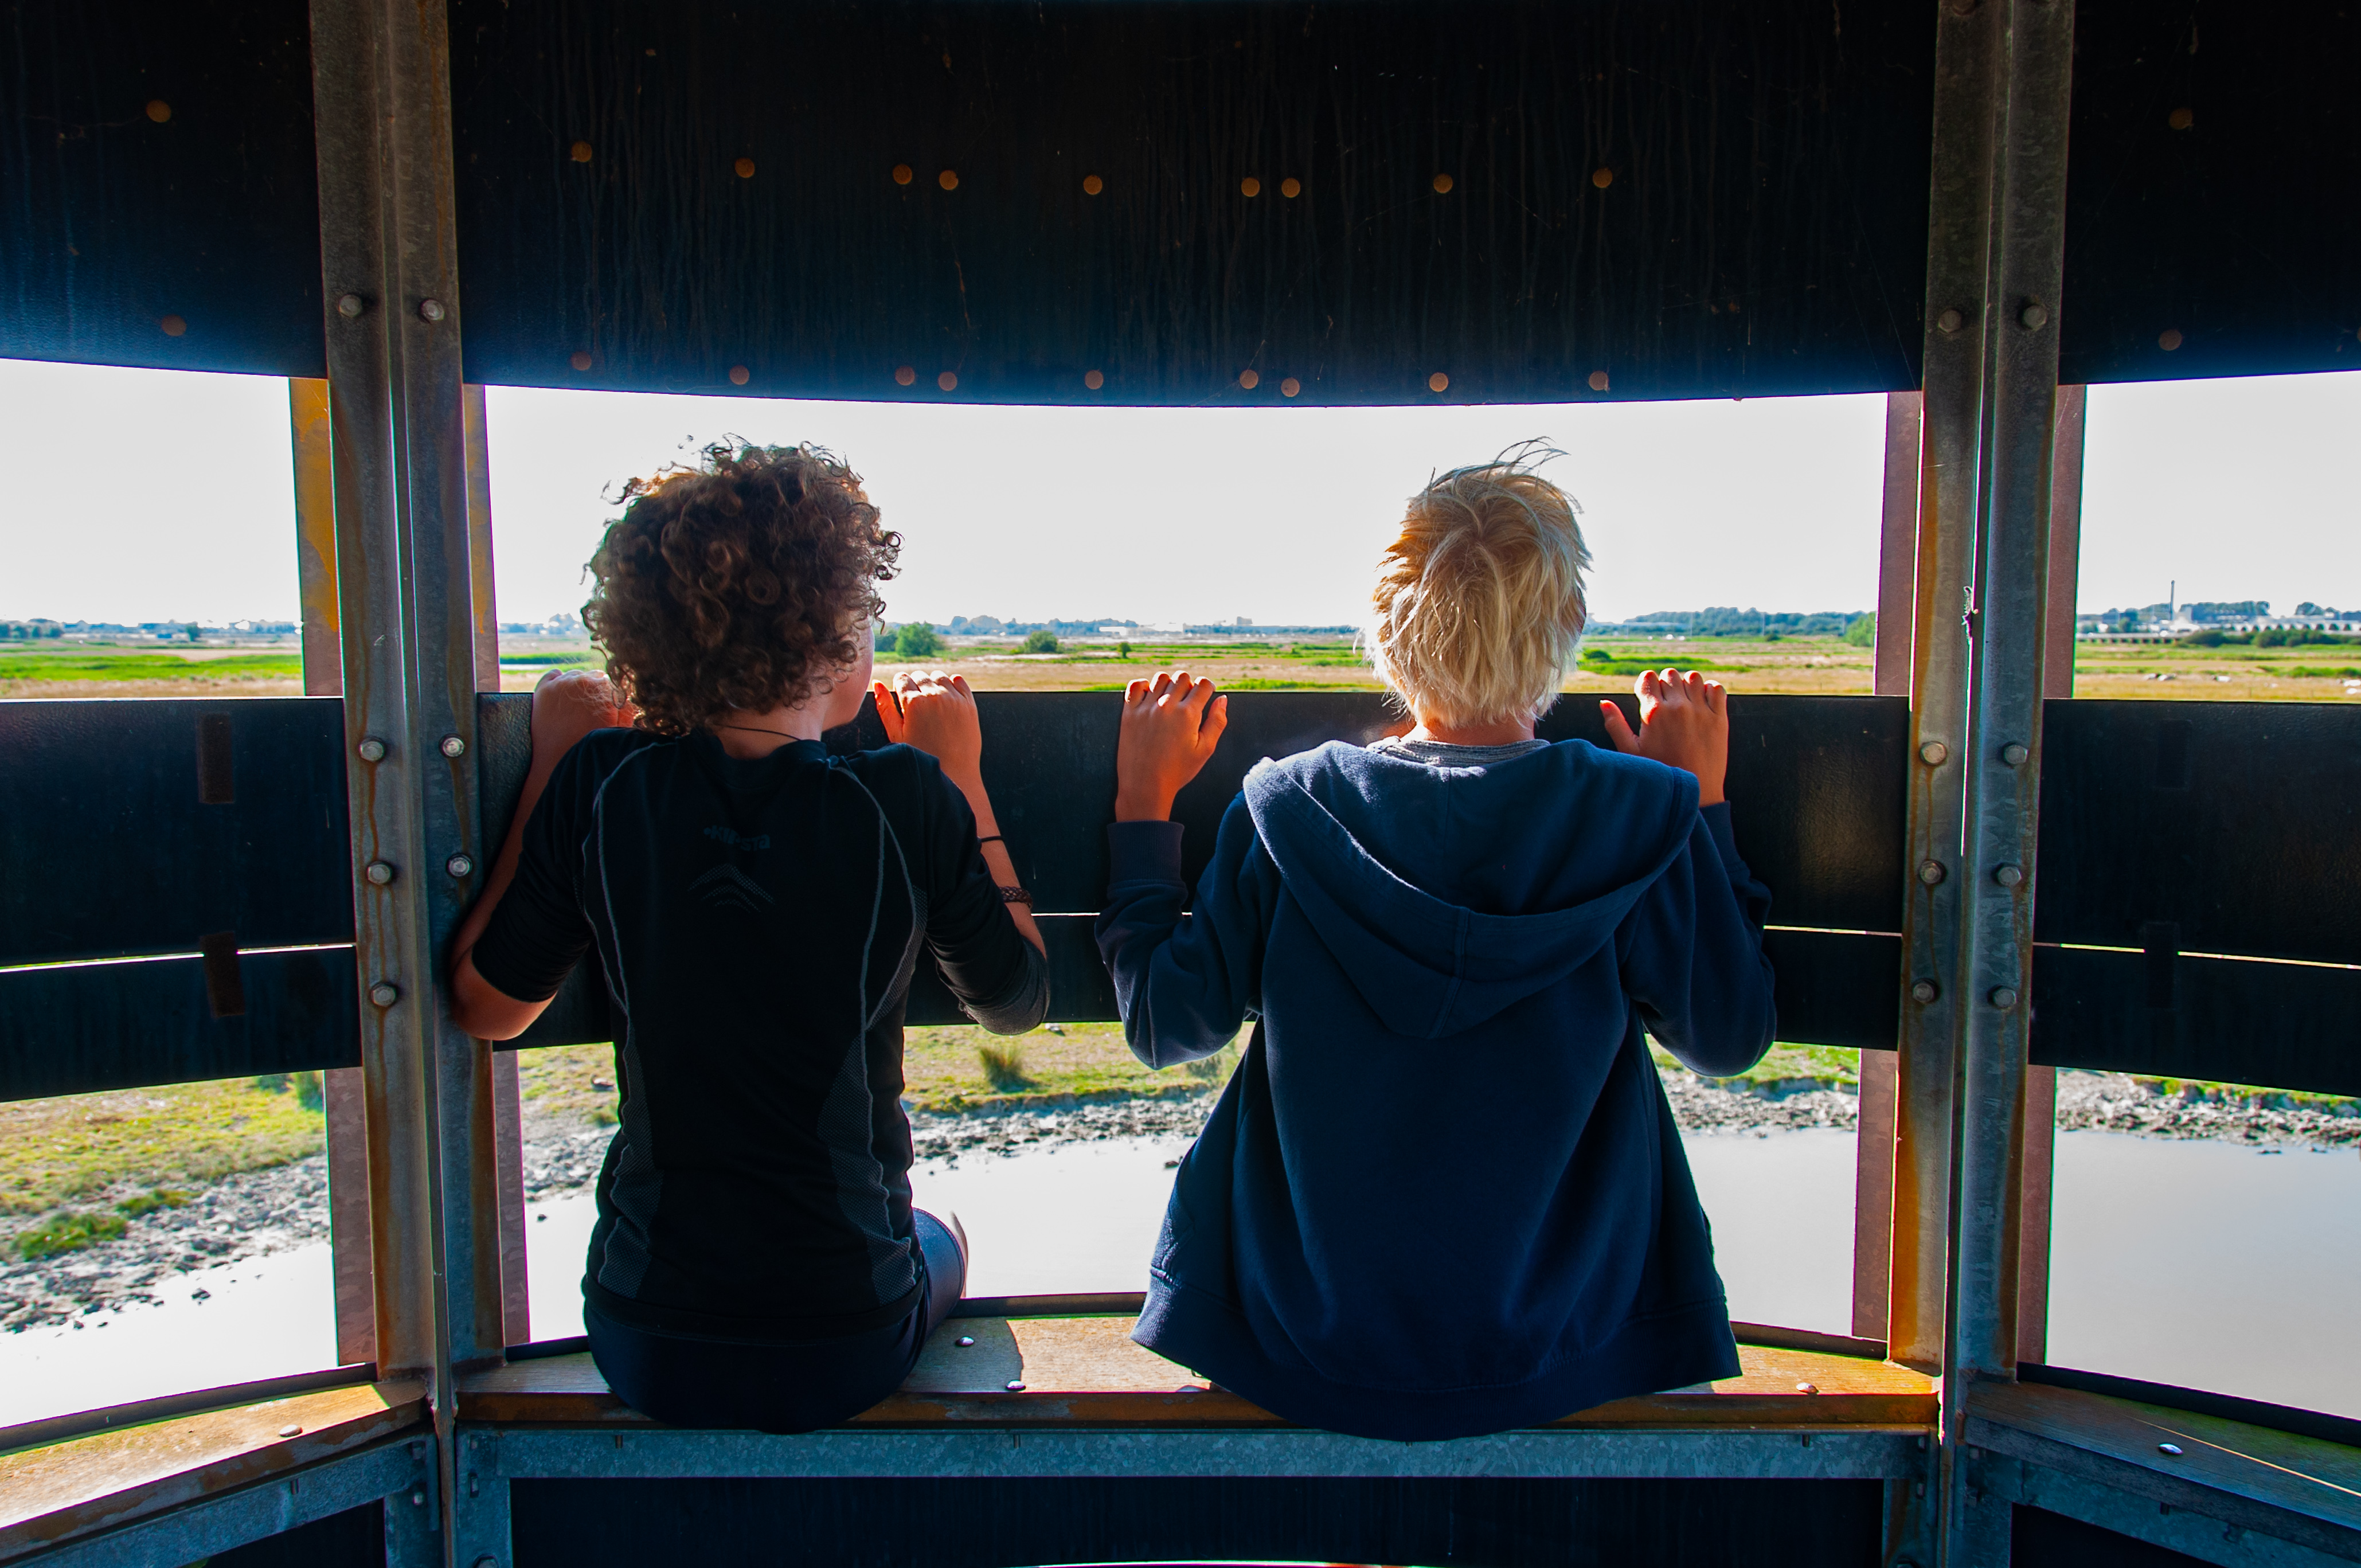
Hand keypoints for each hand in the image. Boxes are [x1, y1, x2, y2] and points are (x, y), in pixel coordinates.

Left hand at [530, 667, 634, 770]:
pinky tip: (560, 694)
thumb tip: (626, 697)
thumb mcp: (616, 731)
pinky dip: (557, 680)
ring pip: (575, 675)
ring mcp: (562, 683)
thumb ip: (627, 711)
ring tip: (575, 706)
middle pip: (594, 677)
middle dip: (595, 689)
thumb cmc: (589, 747)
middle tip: (590, 709)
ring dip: (577, 685)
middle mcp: (584, 681)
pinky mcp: (544, 688)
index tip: (605, 708)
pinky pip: (554, 674)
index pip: (611, 684)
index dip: (609, 697)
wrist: (556, 760)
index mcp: (605, 690)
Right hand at [875, 671, 982, 784]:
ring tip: (931, 702)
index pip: (901, 678)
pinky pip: (959, 680)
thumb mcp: (896, 735)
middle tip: (917, 705)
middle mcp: (934, 696)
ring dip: (932, 683)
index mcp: (913, 703)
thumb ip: (885, 707)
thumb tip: (877, 683)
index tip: (902, 697)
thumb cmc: (922, 756)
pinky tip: (947, 697)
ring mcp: (954, 698)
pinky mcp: (969, 703)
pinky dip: (952, 684)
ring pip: (938, 676)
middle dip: (915, 685)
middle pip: (919, 675)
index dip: (899, 687)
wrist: (954, 773)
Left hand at [1116, 671, 1228, 820]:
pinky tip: (1150, 696)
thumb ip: (1217, 722)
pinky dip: (1144, 685)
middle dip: (1189, 685)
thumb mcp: (1205, 750)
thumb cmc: (1178, 771)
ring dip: (1169, 684)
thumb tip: (1222, 699)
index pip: (1203, 684)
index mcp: (1188, 715)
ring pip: (1161, 678)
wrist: (1145, 786)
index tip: (1206, 694)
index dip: (1208, 687)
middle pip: (1182, 677)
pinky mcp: (1129, 712)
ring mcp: (1146, 708)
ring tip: (1170, 698)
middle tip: (1188, 700)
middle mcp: (1166, 706)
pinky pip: (1135, 685)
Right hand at [1601, 668, 1727, 806]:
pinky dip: (1710, 690)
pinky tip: (1702, 702)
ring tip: (1684, 700)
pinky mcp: (1719, 718)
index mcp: (1653, 713)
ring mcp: (1701, 711)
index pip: (1648, 677)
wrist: (1694, 794)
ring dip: (1686, 685)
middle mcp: (1677, 707)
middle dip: (1665, 684)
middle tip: (1666, 702)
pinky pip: (1716, 688)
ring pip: (1693, 677)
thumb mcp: (1631, 752)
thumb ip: (1615, 724)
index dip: (1646, 684)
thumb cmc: (1659, 773)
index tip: (1648, 696)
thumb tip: (1604, 702)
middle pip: (1669, 674)